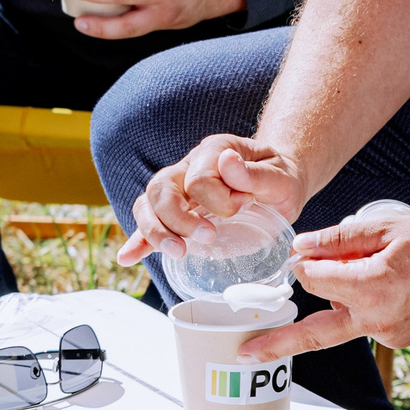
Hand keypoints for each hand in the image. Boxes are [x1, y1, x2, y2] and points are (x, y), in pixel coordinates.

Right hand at [115, 133, 304, 264]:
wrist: (281, 185)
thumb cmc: (281, 179)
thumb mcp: (281, 175)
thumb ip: (256, 173)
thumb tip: (227, 164)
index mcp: (214, 151)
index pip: (198, 179)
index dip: (220, 201)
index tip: (246, 206)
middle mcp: (189, 167)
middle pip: (162, 189)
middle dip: (179, 219)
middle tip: (208, 237)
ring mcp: (178, 189)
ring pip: (148, 204)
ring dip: (156, 232)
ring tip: (177, 252)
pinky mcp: (176, 213)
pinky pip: (149, 223)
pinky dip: (138, 241)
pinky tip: (128, 257)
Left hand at [242, 215, 409, 360]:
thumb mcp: (383, 228)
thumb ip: (337, 241)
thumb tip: (299, 249)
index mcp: (372, 287)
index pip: (313, 280)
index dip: (305, 264)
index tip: (305, 254)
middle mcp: (377, 319)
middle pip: (315, 334)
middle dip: (277, 344)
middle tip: (245, 354)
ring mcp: (387, 335)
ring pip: (340, 322)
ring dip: (332, 305)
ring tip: (346, 288)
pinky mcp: (396, 340)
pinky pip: (362, 324)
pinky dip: (358, 307)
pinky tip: (381, 285)